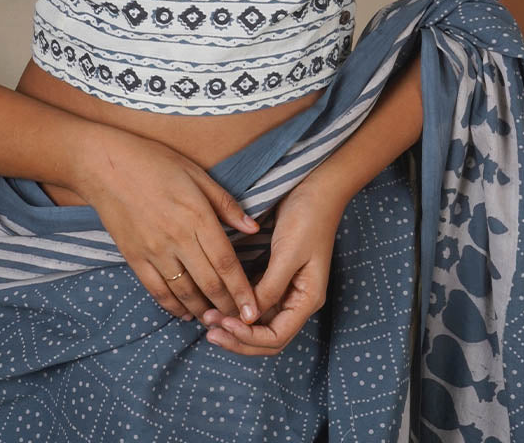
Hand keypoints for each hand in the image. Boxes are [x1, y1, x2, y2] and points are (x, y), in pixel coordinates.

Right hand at [72, 127, 262, 325]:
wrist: (105, 165)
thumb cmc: (155, 162)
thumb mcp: (196, 174)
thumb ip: (225, 204)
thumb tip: (253, 228)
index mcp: (197, 216)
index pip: (226, 263)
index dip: (242, 290)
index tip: (254, 311)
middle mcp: (177, 238)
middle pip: (209, 283)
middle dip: (229, 307)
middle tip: (242, 322)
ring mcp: (154, 251)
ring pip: (185, 292)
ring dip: (204, 311)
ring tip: (218, 319)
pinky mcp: (134, 258)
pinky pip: (157, 290)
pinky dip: (173, 307)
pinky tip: (185, 313)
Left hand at [199, 178, 344, 354]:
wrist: (315, 187)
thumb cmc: (307, 217)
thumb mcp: (288, 253)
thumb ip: (270, 287)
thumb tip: (249, 317)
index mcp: (307, 299)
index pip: (276, 337)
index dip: (248, 337)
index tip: (223, 324)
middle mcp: (296, 300)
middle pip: (266, 336)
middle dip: (238, 337)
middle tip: (208, 328)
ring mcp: (285, 289)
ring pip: (259, 322)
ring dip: (234, 324)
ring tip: (208, 318)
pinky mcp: (274, 275)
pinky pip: (254, 301)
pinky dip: (237, 307)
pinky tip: (218, 302)